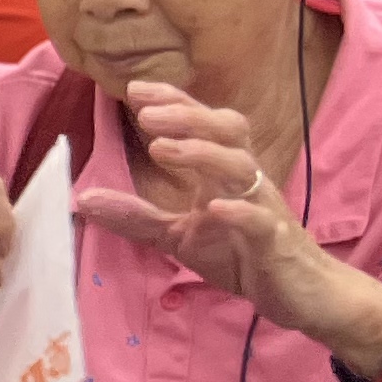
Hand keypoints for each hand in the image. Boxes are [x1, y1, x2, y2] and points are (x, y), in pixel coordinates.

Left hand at [71, 83, 381, 359]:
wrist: (299, 293)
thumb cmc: (239, 254)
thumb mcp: (176, 236)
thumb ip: (135, 216)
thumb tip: (82, 199)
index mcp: (221, 174)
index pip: (202, 125)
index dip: (174, 102)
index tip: (135, 89)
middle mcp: (245, 181)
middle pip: (227, 131)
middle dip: (188, 116)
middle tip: (147, 113)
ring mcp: (263, 208)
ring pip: (242, 167)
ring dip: (204, 154)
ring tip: (163, 147)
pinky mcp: (275, 241)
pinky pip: (260, 220)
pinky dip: (240, 211)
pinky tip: (215, 208)